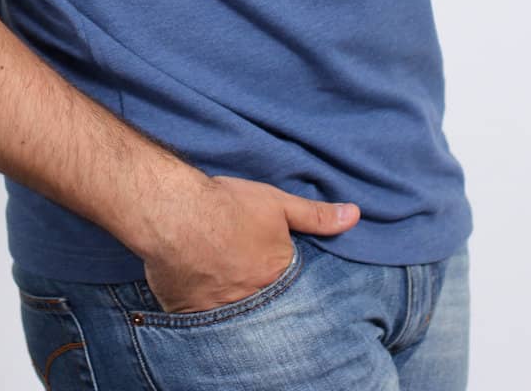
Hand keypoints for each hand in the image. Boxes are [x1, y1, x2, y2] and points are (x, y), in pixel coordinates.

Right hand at [141, 175, 359, 314]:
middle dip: (268, 304)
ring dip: (239, 311)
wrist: (176, 214)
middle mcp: (256, 301)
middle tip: (256, 288)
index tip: (278, 275)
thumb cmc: (226, 206)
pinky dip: (208, 318)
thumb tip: (355, 215)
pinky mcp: (192, 317)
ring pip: (238, 321)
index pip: (295, 290)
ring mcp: (223, 313)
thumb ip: (315, 215)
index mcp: (279, 275)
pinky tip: (207, 304)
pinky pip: (205, 326)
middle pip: (269, 309)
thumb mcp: (276, 204)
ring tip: (234, 296)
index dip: (289, 284)